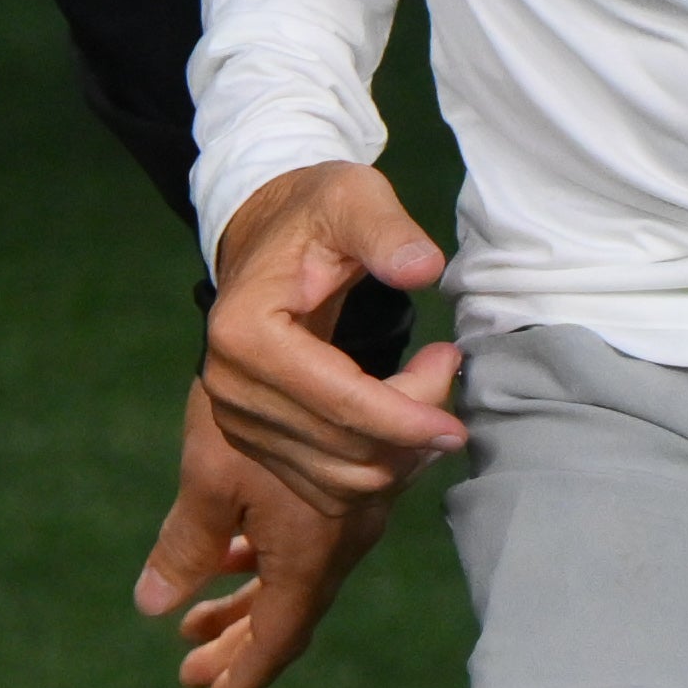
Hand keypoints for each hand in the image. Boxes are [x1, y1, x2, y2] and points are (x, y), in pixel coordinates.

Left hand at [133, 376, 398, 687]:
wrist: (317, 333)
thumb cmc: (256, 404)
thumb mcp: (209, 478)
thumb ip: (186, 545)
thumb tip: (152, 605)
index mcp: (309, 553)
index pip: (279, 636)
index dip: (244, 674)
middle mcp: (338, 542)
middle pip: (288, 614)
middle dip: (238, 646)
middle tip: (191, 674)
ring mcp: (346, 515)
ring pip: (294, 580)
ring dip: (247, 605)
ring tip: (195, 628)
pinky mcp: (344, 488)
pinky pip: (302, 544)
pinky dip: (261, 565)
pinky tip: (230, 559)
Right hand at [199, 160, 465, 510]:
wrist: (268, 236)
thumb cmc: (313, 215)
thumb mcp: (353, 199)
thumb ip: (387, 231)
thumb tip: (424, 269)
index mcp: (245, 331)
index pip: (338, 401)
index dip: (405, 420)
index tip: (458, 423)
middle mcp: (230, 388)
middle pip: (342, 448)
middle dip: (410, 432)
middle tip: (447, 371)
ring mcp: (237, 421)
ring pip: (339, 481)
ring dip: (399, 458)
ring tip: (430, 398)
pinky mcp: (255, 441)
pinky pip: (327, 489)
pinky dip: (375, 472)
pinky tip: (404, 430)